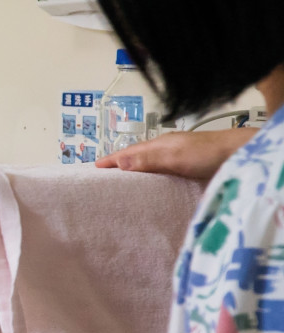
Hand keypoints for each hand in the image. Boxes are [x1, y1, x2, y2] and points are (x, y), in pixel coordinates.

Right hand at [95, 128, 255, 178]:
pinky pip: (161, 174)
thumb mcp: (174, 156)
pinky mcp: (187, 170)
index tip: (93, 168)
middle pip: (135, 158)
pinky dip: (150, 179)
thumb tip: (118, 162)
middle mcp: (165, 151)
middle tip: (103, 178)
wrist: (238, 155)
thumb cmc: (208, 153)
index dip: (110, 160)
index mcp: (158, 145)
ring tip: (122, 185)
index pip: (127, 153)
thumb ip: (147, 159)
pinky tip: (152, 187)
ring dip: (134, 173)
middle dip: (118, 166)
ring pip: (148, 166)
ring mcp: (176, 159)